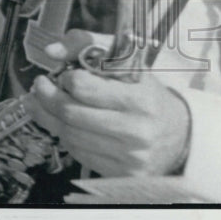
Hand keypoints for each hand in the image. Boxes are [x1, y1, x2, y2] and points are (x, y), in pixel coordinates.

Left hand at [27, 29, 190, 176]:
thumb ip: (88, 44)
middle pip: (70, 113)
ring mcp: (129, 158)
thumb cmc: (146, 93)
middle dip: (46, 96)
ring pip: (69, 136)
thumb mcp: (127, 61)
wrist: (180, 134)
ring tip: (41, 103)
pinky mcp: (122, 175)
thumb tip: (51, 51)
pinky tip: (63, 124)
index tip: (63, 74)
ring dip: (48, 117)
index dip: (66, 78)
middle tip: (40, 86)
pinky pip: (79, 154)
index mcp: (139, 100)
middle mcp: (135, 132)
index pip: (82, 87)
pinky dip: (65, 136)